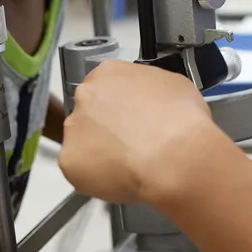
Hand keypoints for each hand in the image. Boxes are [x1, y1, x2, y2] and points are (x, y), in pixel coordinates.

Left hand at [58, 60, 218, 204]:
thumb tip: (150, 105)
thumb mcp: (174, 86)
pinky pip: (81, 171)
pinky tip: (121, 179)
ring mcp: (73, 128)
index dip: (120, 106)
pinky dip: (96, 178)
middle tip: (131, 143)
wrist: (175, 155)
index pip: (106, 86)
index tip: (132, 119)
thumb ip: (150, 91)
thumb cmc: (181, 119)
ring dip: (99, 153)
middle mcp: (85, 96)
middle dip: (106, 128)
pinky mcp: (69, 161)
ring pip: (83, 143)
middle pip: (90, 113)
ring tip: (130, 166)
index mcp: (108, 73)